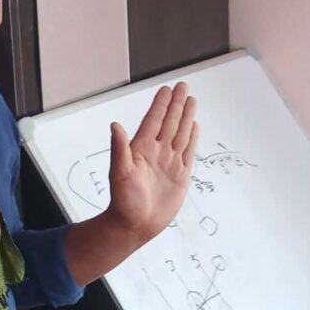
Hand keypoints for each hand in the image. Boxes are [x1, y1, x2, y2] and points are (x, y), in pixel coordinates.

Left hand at [107, 82, 198, 242]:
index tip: (166, 89)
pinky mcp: (180, 175)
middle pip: (169, 122)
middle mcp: (156, 152)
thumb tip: (115, 125)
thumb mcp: (119, 172)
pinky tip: (195, 126)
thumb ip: (119, 148)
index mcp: (141, 149)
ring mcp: (169, 162)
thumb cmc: (123, 200)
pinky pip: (188, 152)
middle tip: (183, 85)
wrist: (135, 224)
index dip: (160, 105)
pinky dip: (192, 138)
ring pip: (181, 133)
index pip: (153, 121)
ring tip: (192, 100)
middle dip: (176, 104)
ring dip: (186, 117)